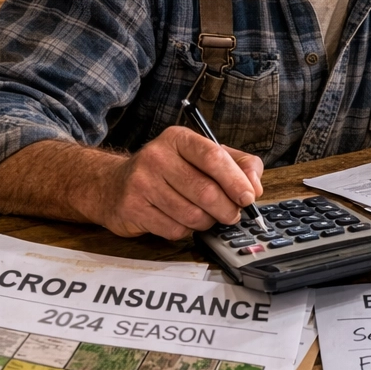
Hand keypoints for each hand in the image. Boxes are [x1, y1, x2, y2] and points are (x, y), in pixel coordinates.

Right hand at [91, 127, 263, 239]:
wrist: (114, 184)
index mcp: (178, 139)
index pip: (213, 157)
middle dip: (227, 209)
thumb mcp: (202, 156)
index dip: (235, 180)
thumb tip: (255, 187)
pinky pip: (175, 229)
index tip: (248, 197)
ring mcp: (142, 183)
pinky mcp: (133, 208)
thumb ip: (237, 164)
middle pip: (205, 191)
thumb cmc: (169, 171)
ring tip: (206, 216)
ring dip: (207, 222)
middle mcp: (157, 156)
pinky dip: (186, 230)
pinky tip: (181, 220)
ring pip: (192, 214)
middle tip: (233, 215)